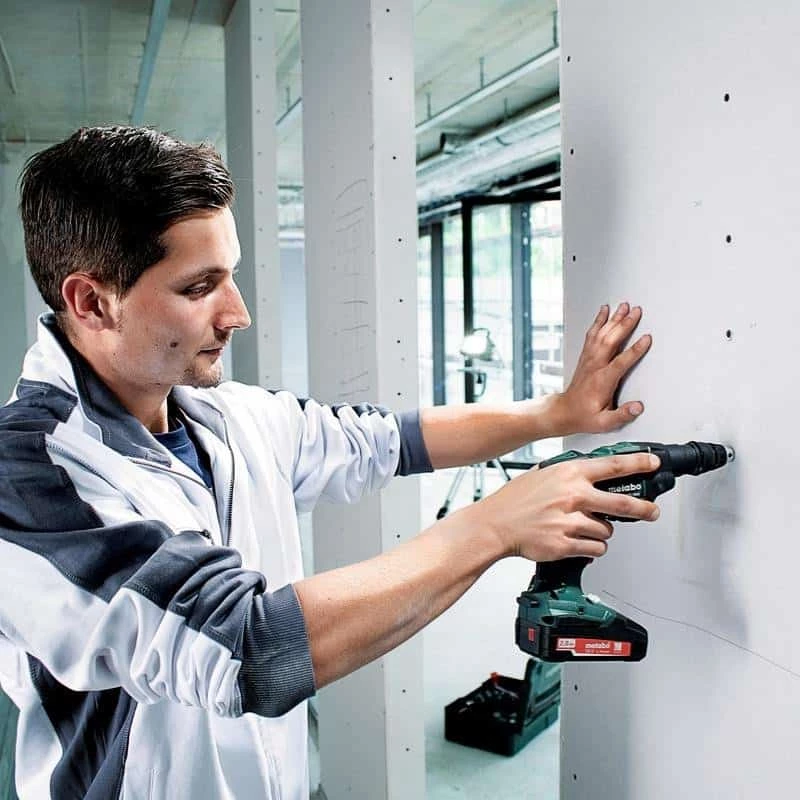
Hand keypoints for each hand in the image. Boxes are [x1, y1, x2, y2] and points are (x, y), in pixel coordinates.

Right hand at [472, 452, 660, 560]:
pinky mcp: (566, 544)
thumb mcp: (543, 474)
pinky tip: (576, 541)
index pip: (614, 465)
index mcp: (569, 473)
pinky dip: (591, 547)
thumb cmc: (515, 500)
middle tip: (652, 512)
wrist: (495, 524)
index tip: (654, 464)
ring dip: (601, 531)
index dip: (639, 463)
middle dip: (644, 509)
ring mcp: (570, 521)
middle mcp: (573, 496)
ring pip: (607, 530)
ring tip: (581, 528)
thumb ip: (569, 474)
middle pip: (623, 503)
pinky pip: (595, 548)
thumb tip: (592, 475)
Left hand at [558, 302, 650, 433]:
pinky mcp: (586, 356)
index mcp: (602, 381)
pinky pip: (592, 334)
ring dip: (613, 319)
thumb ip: (622, 415)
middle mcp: (595, 366)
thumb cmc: (584, 416)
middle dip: (624, 325)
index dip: (635, 350)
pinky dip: (599, 321)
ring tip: (624, 306)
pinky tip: (605, 311)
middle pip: (611, 341)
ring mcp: (589, 359)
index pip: (621, 362)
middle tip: (637, 311)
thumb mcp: (604, 423)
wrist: (564, 411)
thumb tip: (638, 407)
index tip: (646, 338)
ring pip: (602, 334)